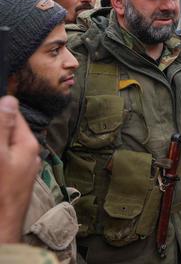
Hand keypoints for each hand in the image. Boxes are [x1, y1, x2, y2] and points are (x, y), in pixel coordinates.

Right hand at [0, 96, 40, 242]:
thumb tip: (10, 99)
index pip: (14, 115)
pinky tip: (0, 169)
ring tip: (1, 162)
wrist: (0, 230)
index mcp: (28, 144)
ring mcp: (20, 169)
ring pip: (5, 148)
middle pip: (8, 132)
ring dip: (1, 144)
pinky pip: (5, 161)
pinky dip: (1, 158)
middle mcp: (28, 155)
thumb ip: (3, 128)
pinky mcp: (12, 181)